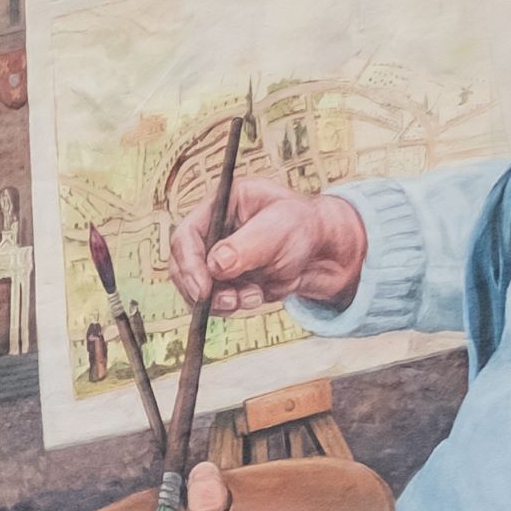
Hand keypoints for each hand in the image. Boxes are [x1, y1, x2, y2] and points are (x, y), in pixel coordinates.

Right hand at [167, 171, 361, 313]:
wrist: (326, 253)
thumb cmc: (306, 227)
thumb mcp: (279, 229)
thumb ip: (246, 247)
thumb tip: (215, 265)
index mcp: (220, 205)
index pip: (186, 235)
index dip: (189, 263)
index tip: (202, 289)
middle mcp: (214, 231)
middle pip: (184, 265)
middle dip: (202, 288)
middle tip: (226, 302)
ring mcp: (219, 258)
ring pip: (198, 288)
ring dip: (221, 301)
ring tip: (251, 298)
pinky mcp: (228, 281)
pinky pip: (217, 301)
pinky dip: (234, 305)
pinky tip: (256, 297)